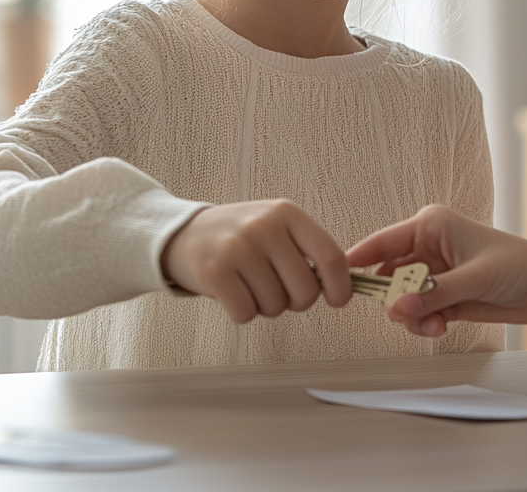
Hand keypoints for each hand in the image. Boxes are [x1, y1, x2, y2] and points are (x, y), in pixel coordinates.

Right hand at [161, 200, 352, 323]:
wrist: (184, 234)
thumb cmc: (240, 238)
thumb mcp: (276, 228)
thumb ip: (306, 251)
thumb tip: (342, 285)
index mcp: (287, 213)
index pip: (331, 256)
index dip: (340, 286)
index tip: (336, 300)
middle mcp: (265, 226)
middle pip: (305, 290)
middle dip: (295, 301)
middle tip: (277, 289)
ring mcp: (239, 247)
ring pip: (275, 306)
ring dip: (265, 306)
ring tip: (248, 284)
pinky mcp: (215, 270)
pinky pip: (246, 313)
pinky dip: (242, 312)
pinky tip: (232, 292)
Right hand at [346, 205, 526, 336]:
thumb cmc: (517, 267)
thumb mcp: (474, 279)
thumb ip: (433, 294)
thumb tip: (396, 309)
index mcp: (430, 225)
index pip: (382, 241)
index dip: (358, 259)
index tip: (336, 278)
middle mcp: (426, 245)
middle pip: (387, 274)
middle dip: (393, 299)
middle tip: (404, 316)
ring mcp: (432, 272)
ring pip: (400, 298)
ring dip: (411, 315)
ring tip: (434, 323)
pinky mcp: (441, 294)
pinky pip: (416, 311)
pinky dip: (423, 322)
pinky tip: (441, 325)